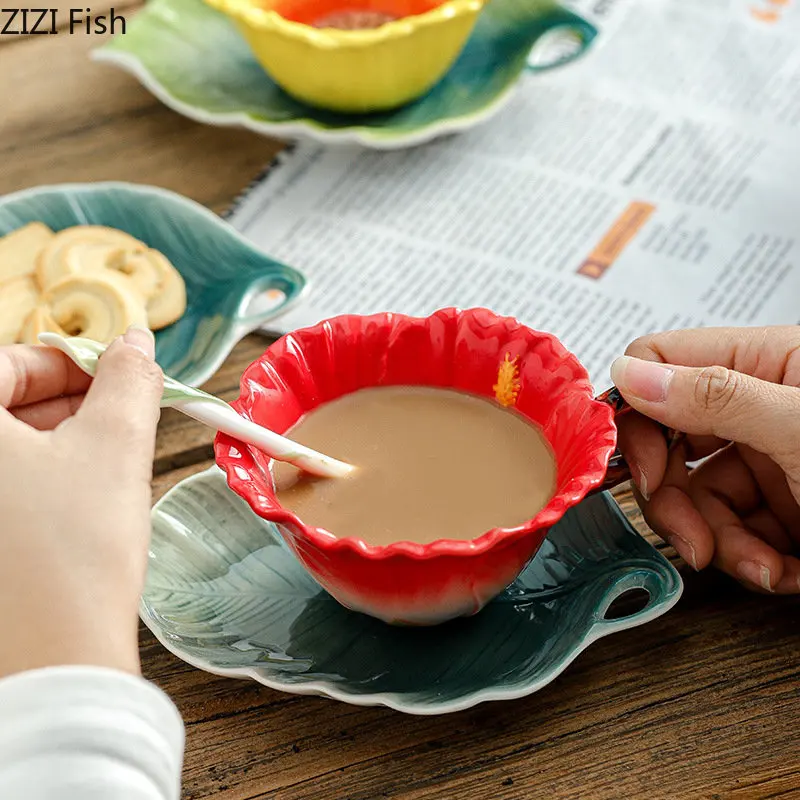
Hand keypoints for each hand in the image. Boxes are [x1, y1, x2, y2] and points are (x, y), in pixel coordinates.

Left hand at [0, 328, 162, 677]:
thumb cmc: (76, 552)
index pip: (7, 362)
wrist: (52, 666)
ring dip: (53, 442)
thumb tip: (138, 344)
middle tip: (118, 420)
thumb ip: (129, 381)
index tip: (117, 379)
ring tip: (104, 465)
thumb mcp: (114, 447)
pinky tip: (75, 500)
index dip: (72, 362)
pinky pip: (1, 491)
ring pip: (3, 451)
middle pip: (0, 405)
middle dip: (65, 403)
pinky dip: (33, 481)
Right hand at [611, 326, 799, 594]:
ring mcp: (770, 457)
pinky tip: (786, 571)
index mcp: (763, 362)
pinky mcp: (783, 503)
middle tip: (690, 539)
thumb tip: (627, 374)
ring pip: (697, 496)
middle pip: (669, 442)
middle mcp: (758, 406)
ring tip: (762, 568)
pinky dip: (752, 559)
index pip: (662, 366)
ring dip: (720, 542)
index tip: (640, 471)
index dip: (637, 418)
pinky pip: (736, 529)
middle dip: (674, 500)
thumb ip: (717, 396)